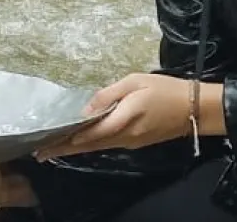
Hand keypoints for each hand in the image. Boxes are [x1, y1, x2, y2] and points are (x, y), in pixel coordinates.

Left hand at [36, 74, 221, 159]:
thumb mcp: (134, 83)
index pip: (90, 133)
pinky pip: (108, 144)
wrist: (195, 108)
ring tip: (54, 147)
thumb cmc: (164, 89)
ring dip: (76, 148)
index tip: (46, 143)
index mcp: (124, 121)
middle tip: (41, 152)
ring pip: (98, 146)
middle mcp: (125, 137)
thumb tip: (86, 109)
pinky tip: (80, 141)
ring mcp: (131, 142)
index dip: (68, 139)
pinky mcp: (136, 142)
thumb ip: (108, 95)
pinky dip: (91, 143)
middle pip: (90, 144)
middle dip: (65, 148)